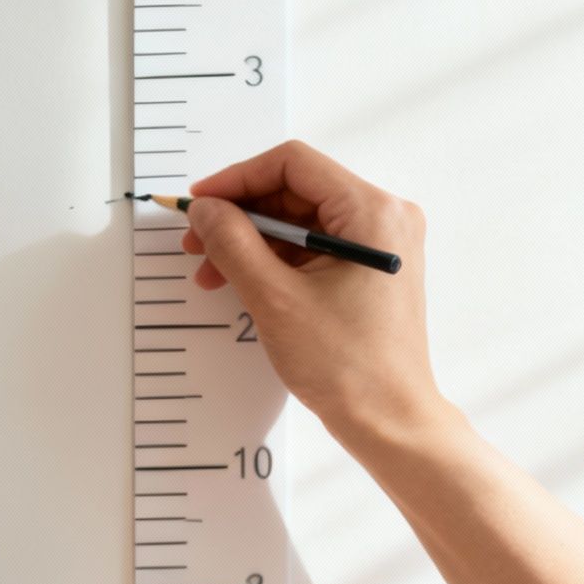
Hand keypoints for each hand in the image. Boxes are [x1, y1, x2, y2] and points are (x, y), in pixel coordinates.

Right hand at [178, 141, 447, 448]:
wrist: (387, 418)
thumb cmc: (345, 364)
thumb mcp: (274, 297)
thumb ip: (233, 242)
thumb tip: (205, 209)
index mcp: (372, 212)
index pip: (293, 165)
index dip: (238, 179)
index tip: (199, 204)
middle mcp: (383, 218)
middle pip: (295, 192)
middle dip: (240, 215)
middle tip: (196, 242)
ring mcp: (378, 246)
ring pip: (299, 222)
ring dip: (250, 241)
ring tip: (211, 271)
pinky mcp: (368, 271)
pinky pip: (312, 248)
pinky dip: (273, 261)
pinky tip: (240, 282)